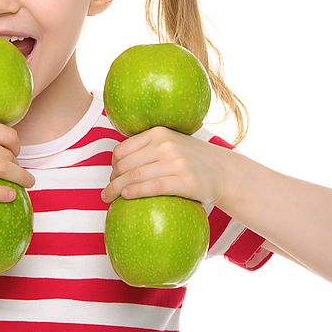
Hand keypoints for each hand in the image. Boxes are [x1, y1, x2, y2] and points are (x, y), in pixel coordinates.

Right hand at [0, 116, 35, 202]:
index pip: (8, 135)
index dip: (17, 147)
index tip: (16, 155)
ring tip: (27, 184)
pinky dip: (1, 193)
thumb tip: (9, 141)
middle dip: (17, 166)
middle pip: (6, 154)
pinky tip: (11, 197)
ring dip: (20, 178)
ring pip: (1, 170)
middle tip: (21, 175)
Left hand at [101, 126, 229, 204]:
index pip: (123, 149)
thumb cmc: (190, 160)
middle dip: (112, 179)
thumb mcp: (171, 143)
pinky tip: (125, 197)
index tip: (112, 176)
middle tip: (108, 191)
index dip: (112, 165)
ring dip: (116, 189)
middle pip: (126, 164)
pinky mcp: (185, 181)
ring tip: (108, 198)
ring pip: (135, 176)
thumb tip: (116, 160)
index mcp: (159, 133)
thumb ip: (148, 146)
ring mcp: (177, 162)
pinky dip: (135, 192)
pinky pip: (153, 187)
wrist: (223, 171)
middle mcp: (166, 145)